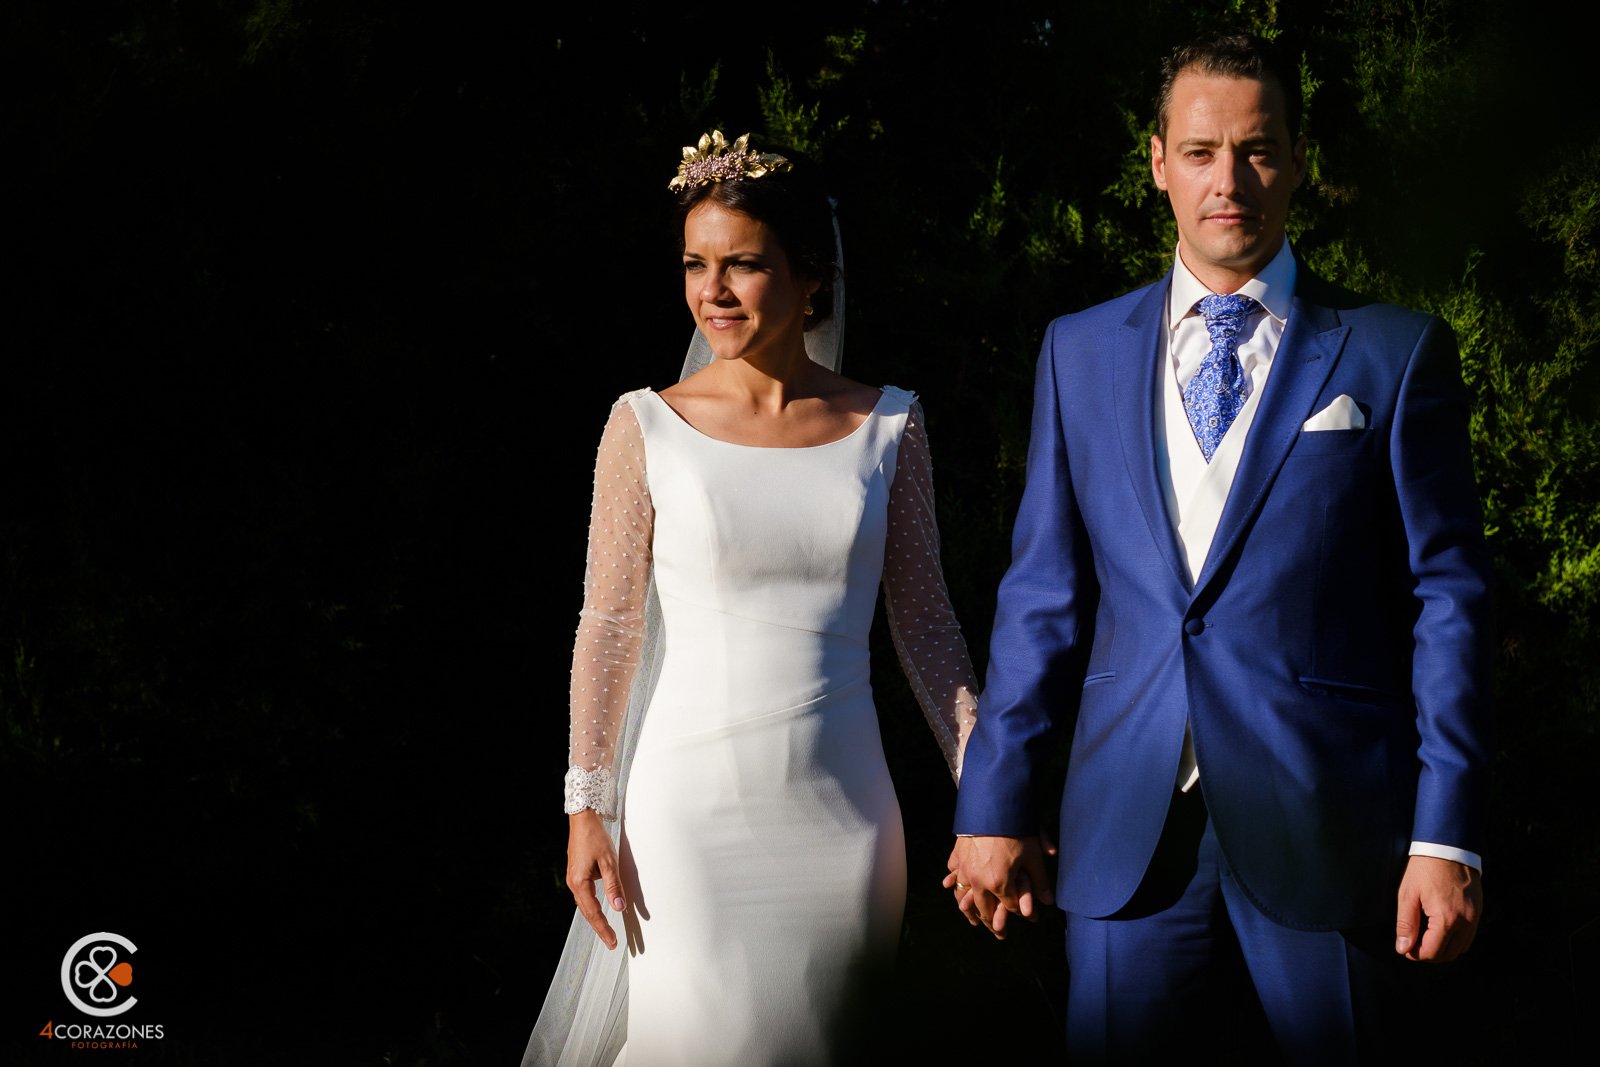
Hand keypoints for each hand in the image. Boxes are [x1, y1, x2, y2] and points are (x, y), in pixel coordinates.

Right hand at [566, 809, 625, 949]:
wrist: (582, 819)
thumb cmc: (595, 837)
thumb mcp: (608, 861)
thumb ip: (613, 885)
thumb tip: (619, 907)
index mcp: (579, 883)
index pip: (593, 913)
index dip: (604, 928)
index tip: (612, 942)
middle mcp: (573, 883)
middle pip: (587, 912)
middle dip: (599, 928)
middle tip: (611, 943)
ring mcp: (573, 879)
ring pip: (584, 905)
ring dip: (595, 918)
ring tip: (606, 931)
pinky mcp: (576, 874)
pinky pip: (584, 896)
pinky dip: (592, 907)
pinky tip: (598, 910)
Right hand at [944, 833, 1056, 938]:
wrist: (991, 805)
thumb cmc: (1016, 830)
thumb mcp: (1033, 855)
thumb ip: (1040, 881)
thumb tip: (1050, 901)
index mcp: (999, 884)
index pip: (1011, 907)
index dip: (1022, 914)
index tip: (1029, 919)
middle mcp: (978, 881)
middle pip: (984, 909)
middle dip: (992, 922)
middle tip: (998, 933)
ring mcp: (964, 869)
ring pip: (964, 897)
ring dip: (969, 910)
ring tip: (973, 920)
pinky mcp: (957, 856)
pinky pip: (953, 875)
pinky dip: (954, 884)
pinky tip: (952, 887)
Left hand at [1394, 855, 1481, 961]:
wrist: (1448, 846)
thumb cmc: (1425, 868)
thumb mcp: (1407, 894)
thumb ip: (1406, 924)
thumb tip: (1403, 949)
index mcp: (1446, 918)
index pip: (1432, 952)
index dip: (1416, 954)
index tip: (1405, 948)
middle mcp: (1466, 922)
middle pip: (1449, 954)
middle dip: (1430, 954)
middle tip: (1414, 944)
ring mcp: (1475, 917)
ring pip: (1461, 948)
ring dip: (1443, 948)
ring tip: (1426, 937)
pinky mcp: (1479, 911)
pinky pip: (1469, 936)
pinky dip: (1455, 940)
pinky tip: (1440, 929)